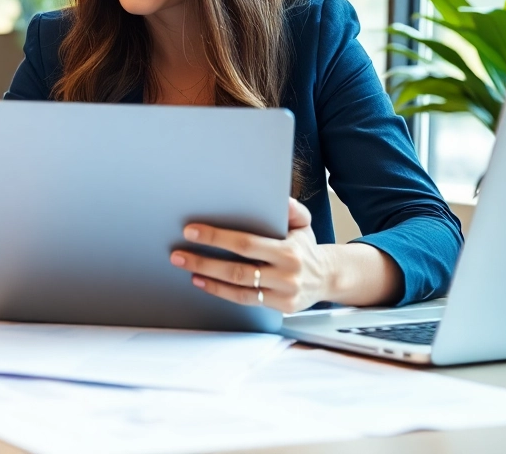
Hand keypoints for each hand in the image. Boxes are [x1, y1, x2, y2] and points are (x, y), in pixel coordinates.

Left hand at [170, 198, 332, 313]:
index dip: (217, 238)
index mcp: (289, 250)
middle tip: (178, 254)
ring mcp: (283, 293)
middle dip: (204, 261)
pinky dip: (220, 291)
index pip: (247, 244)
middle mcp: (287, 274)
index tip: (192, 232)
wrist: (327, 277)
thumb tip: (281, 198)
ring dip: (208, 277)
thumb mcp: (303, 224)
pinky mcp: (279, 307)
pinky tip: (202, 282)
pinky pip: (244, 300)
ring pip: (238, 287)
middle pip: (238, 269)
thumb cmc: (305, 247)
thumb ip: (292, 210)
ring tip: (186, 266)